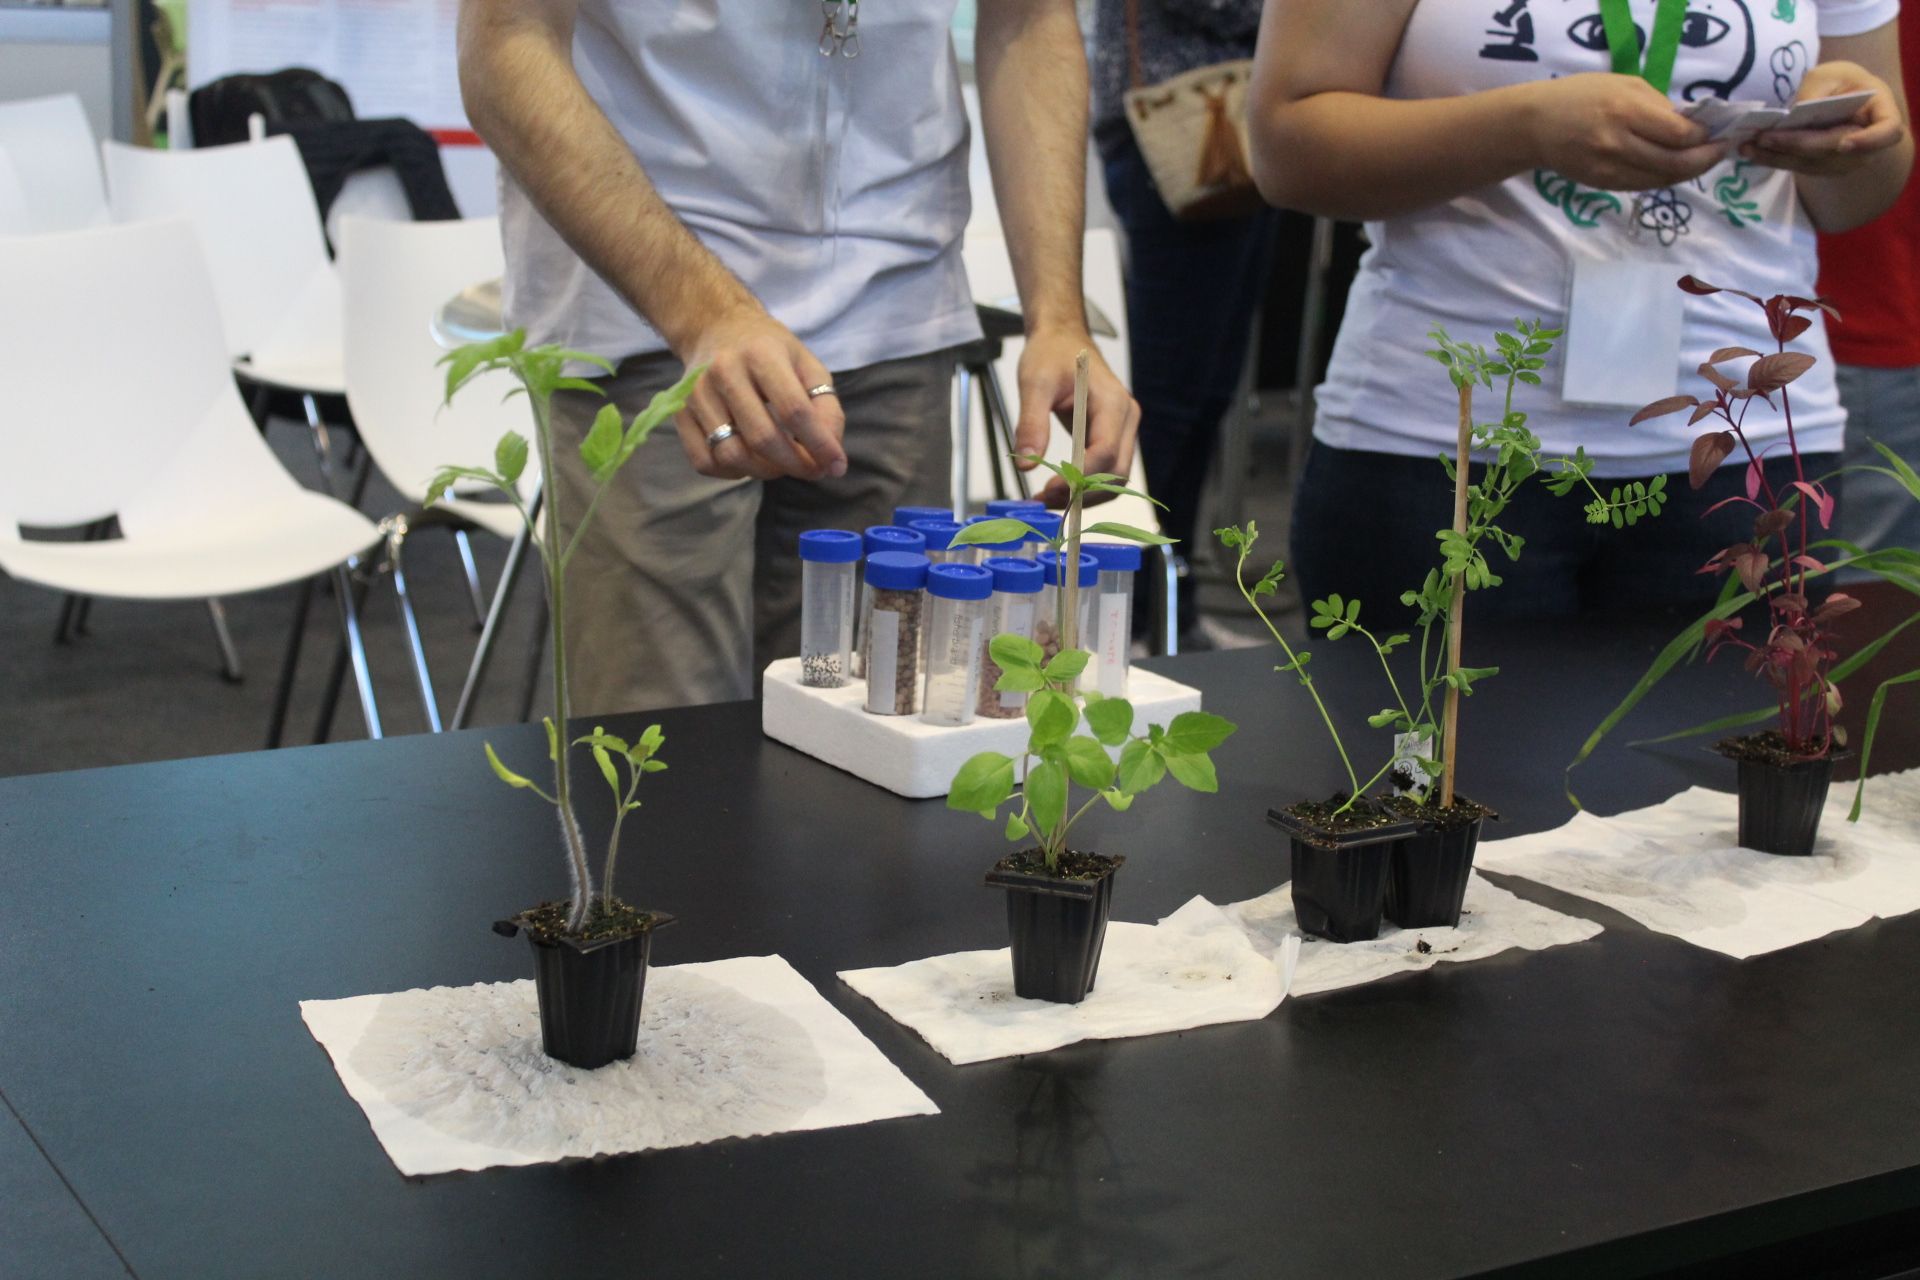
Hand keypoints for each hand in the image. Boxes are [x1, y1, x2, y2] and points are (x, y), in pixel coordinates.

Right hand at [672, 304, 846, 481]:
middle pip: (763, 438)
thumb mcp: (807, 365)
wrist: (716, 328)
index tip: (835, 466)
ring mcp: (697, 394)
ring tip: (781, 463)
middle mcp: (724, 371)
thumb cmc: (769, 350)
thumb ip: (826, 408)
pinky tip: (749, 460)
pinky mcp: (680, 413)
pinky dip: (732, 473)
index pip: (794, 410)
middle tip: (810, 470)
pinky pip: (706, 462)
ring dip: (765, 471)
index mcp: (762, 354)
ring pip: (733, 456)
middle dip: (794, 465)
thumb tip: (832, 456)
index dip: (818, 444)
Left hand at [1012, 330, 1140, 507]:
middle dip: (1084, 494)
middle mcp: (1126, 418)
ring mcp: (1123, 429)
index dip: (1079, 478)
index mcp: (1113, 402)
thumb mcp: (1034, 383)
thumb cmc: (1051, 354)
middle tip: (1045, 502)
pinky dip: (1087, 486)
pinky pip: (1107, 470)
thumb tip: (1025, 465)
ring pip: (1116, 477)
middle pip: (1117, 472)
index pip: (1105, 452)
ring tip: (1049, 500)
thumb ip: (1031, 423)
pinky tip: (1059, 489)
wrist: (1063, 338)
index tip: (1047, 490)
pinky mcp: (1114, 435)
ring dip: (1086, 495)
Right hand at [1521, 73, 1725, 190]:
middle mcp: (1618, 143)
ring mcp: (1608, 168)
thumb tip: (1687, 125)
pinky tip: (1673, 170)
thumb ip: (1656, 104)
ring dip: (1687, 173)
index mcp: (1625, 112)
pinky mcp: (1601, 183)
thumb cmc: (1581, 96)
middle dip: (1703, 160)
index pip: (1677, 134)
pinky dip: (1663, 179)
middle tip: (1720, 152)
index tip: (1713, 131)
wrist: (1536, 125)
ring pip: (1660, 180)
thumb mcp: (1623, 84)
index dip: (1701, 137)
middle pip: (1674, 163)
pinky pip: (1642, 185)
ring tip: (1701, 162)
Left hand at [1739, 61, 1905, 176]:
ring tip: (1747, 145)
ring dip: (1776, 156)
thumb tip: (1793, 116)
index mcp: (1881, 113)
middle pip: (1833, 150)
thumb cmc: (1842, 81)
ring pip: (1810, 163)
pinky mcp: (1821, 168)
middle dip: (1796, 144)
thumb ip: (1817, 91)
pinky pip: (1797, 165)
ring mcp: (1844, 161)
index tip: (1844, 144)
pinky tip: (1750, 151)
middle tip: (1764, 137)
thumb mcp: (1832, 74)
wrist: (1841, 98)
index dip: (1868, 141)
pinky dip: (1773, 158)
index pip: (1887, 132)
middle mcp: (1866, 144)